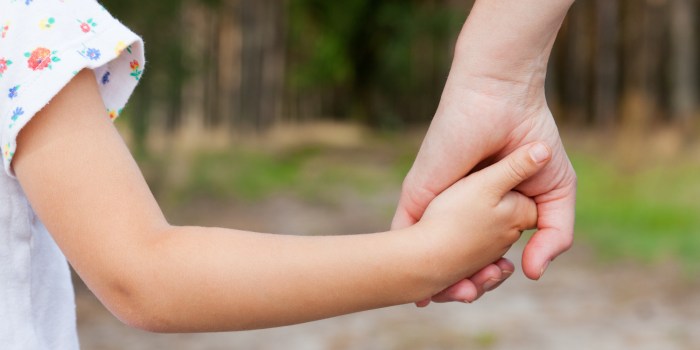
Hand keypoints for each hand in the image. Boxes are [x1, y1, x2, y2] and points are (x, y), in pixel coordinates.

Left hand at [394, 60, 575, 305]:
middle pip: (453, 262)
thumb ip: (553, 235)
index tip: (496, 281)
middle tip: (468, 295)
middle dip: (459, 286)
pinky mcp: (416, 195)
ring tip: (453, 293)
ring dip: (434, 281)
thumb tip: (533, 274)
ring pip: (427, 256)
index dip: (488, 277)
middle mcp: (457, 211)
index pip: (483, 258)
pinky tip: (413, 283)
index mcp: (487, 212)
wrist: (502, 99)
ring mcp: (435, 205)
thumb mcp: (555, 194)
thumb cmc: (531, 139)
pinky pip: (404, 236)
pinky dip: (408, 263)